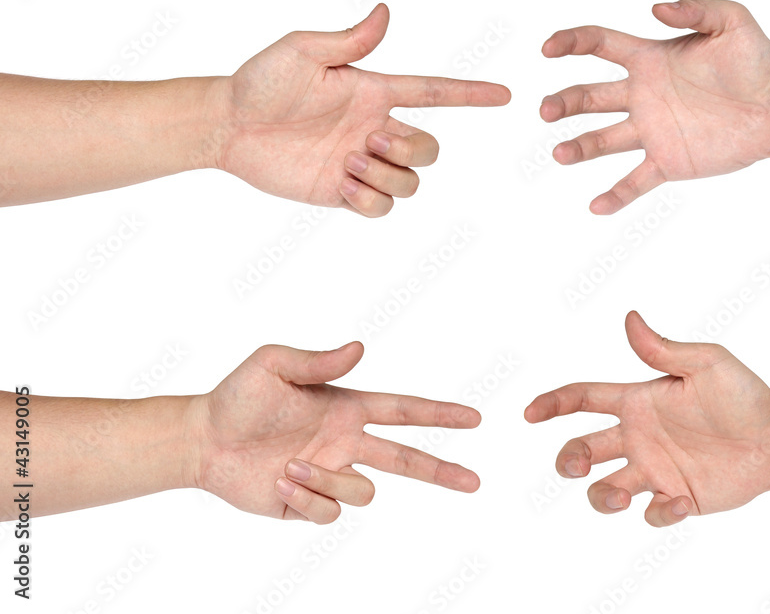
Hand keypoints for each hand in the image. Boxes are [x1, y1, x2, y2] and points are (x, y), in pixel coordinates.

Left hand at [187, 341, 480, 522]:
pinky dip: (306, 499)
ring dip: (330, 482)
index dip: (439, 414)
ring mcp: (329, 475)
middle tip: (474, 482)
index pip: (404, 410)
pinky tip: (280, 483)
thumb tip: (361, 348)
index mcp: (347, 408)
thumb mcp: (274, 363)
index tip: (474, 417)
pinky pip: (328, 513)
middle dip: (441, 470)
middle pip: (406, 459)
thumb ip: (318, 360)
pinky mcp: (307, 505)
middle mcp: (345, 443)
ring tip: (290, 466)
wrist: (203, 440)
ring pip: (363, 493)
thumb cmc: (238, 395)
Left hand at [214, 3, 509, 215]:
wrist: (227, 124)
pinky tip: (342, 185)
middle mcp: (375, 128)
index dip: (471, 94)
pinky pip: (383, 207)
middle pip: (431, 149)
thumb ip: (348, 39)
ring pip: (412, 181)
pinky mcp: (343, 191)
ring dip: (387, 175)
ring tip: (347, 162)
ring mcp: (361, 162)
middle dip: (412, 149)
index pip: (434, 93)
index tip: (505, 94)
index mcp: (375, 92)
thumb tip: (385, 12)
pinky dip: (371, 200)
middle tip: (368, 142)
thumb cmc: (262, 80)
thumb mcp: (302, 50)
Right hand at [524, 312, 769, 525]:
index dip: (553, 404)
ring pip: (604, 490)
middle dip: (567, 459)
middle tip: (576, 465)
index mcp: (637, 400)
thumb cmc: (743, 393)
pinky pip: (652, 514)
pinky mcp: (677, 498)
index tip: (529, 414)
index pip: (584, 399)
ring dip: (601, 496)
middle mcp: (639, 436)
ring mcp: (655, 469)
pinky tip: (682, 501)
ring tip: (620, 495)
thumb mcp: (705, 362)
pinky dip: (658, 514)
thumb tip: (630, 317)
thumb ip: (663, 349)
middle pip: (582, 449)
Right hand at [539, 0, 769, 213]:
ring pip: (603, 140)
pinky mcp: (669, 161)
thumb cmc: (759, 60)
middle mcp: (643, 94)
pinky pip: (636, 181)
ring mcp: (653, 130)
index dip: (570, 43)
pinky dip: (616, 194)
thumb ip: (695, 9)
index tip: (548, 49)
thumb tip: (654, 8)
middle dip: (563, 103)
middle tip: (545, 111)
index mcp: (651, 58)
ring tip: (559, 154)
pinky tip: (595, 207)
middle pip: (589, 96)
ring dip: (578, 147)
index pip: (600, 45)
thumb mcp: (732, 20)